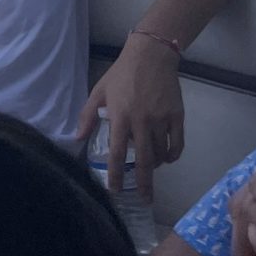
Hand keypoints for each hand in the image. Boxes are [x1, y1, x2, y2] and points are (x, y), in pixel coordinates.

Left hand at [77, 32, 184, 194]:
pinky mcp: (177, 116)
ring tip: (151, 167)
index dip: (117, 175)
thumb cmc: (121, 74)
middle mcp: (142, 121)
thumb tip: (77, 138)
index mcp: (120, 117)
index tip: (115, 190)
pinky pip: (177, 143)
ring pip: (161, 153)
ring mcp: (162, 119)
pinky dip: (173, 155)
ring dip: (156, 165)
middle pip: (145, 160)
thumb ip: (88, 116)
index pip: (118, 153)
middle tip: (145, 198)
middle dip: (145, 183)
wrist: (151, 56)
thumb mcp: (99, 92)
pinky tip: (167, 158)